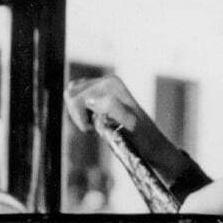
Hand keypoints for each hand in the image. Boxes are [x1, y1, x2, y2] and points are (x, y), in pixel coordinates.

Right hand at [64, 75, 189, 184]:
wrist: (151, 141)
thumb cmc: (143, 137)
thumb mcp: (131, 124)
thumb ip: (113, 108)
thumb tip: (91, 100)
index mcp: (111, 85)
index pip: (76, 98)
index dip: (80, 119)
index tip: (95, 130)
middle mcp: (107, 81)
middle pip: (71, 93)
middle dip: (77, 114)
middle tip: (94, 126)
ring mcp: (103, 85)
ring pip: (71, 94)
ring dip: (78, 112)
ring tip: (94, 122)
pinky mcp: (100, 92)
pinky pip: (76, 96)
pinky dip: (79, 111)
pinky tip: (93, 118)